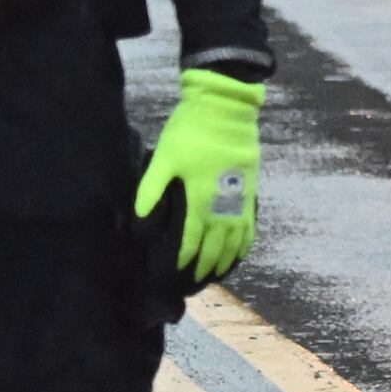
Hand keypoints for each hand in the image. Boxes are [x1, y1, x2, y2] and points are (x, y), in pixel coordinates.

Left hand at [130, 68, 268, 287]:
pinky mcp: (251, 189)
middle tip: (195, 282)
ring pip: (236, 240)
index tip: (174, 272)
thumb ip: (151, 189)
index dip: (182, 258)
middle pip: (215, 246)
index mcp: (200, 198)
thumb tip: (139, 217)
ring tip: (217, 274)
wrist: (227, 109)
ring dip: (226, 259)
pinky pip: (251, 225)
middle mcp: (223, 205)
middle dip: (204, 266)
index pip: (190, 239)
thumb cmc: (191, 133)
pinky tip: (240, 250)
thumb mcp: (163, 158)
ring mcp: (241, 199)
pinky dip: (245, 242)